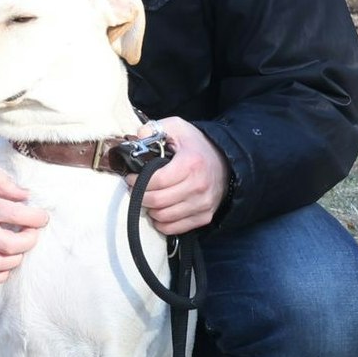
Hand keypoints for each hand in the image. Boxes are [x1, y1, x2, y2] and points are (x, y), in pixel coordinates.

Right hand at [0, 161, 49, 286]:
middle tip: (32, 233)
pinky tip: (5, 267)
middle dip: (30, 240)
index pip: (18, 215)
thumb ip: (4, 182)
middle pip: (11, 245)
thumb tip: (26, 196)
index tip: (42, 217)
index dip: (36, 218)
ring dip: (16, 258)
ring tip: (19, 248)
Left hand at [138, 118, 228, 236]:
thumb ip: (155, 129)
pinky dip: (161, 223)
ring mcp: (203, 204)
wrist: (226, 162)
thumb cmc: (196, 146)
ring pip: (163, 216)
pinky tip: (158, 210)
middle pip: (157, 201)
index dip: (137, 182)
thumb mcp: (177, 127)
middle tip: (136, 189)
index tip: (131, 178)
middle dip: (140, 196)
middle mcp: (198, 186)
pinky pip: (175, 228)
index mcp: (190, 164)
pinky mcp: (204, 216)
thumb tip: (138, 138)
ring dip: (150, 209)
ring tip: (148, 198)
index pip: (156, 181)